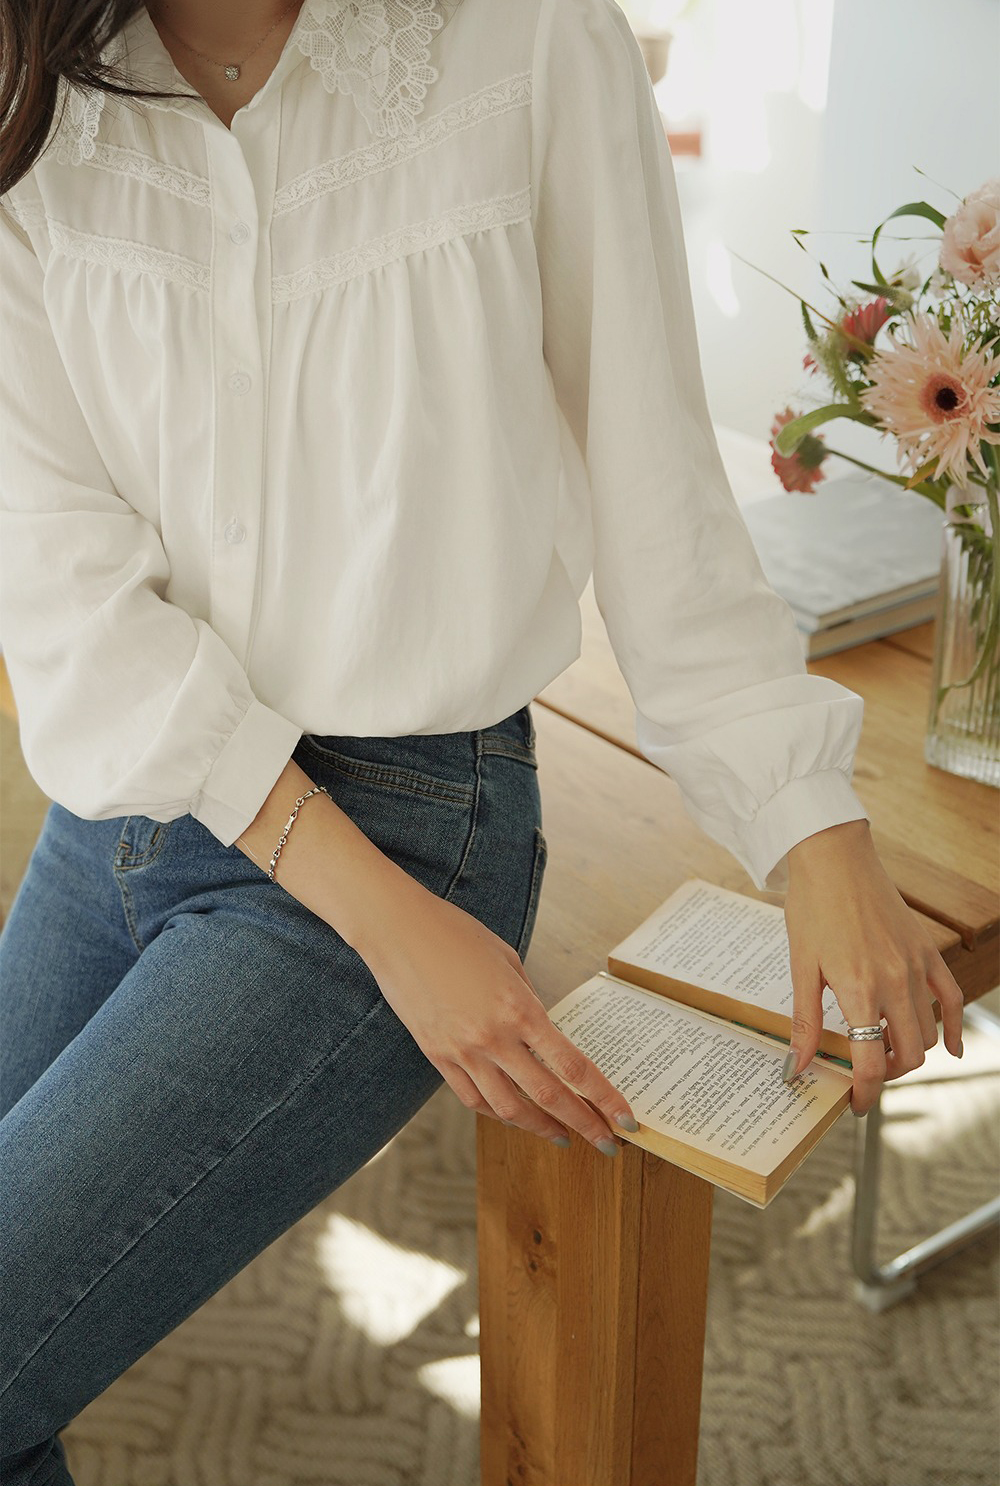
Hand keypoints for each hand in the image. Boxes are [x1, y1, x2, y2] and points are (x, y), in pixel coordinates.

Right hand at [354, 859, 637, 1153]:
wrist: (397, 930)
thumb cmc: (455, 933)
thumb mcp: (508, 961)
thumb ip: (528, 1002)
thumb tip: (542, 1033)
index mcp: (520, 1009)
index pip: (573, 1067)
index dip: (603, 1098)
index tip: (625, 1118)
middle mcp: (494, 1038)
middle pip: (548, 1097)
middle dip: (583, 1124)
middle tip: (606, 1144)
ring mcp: (462, 1051)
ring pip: (509, 1109)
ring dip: (540, 1127)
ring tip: (562, 1136)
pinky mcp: (437, 1056)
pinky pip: (473, 1098)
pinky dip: (497, 1112)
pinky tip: (513, 1115)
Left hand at [782, 821, 965, 1115]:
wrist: (834, 857)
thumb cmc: (812, 907)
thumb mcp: (801, 966)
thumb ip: (805, 1021)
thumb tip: (799, 1064)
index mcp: (858, 989)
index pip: (871, 1062)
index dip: (864, 1093)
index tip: (855, 1104)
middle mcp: (894, 982)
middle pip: (909, 1054)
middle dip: (888, 1075)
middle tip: (865, 1074)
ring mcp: (916, 966)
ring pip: (929, 1031)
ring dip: (911, 1051)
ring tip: (885, 1052)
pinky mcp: (926, 951)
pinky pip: (951, 998)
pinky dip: (954, 1027)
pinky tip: (951, 1046)